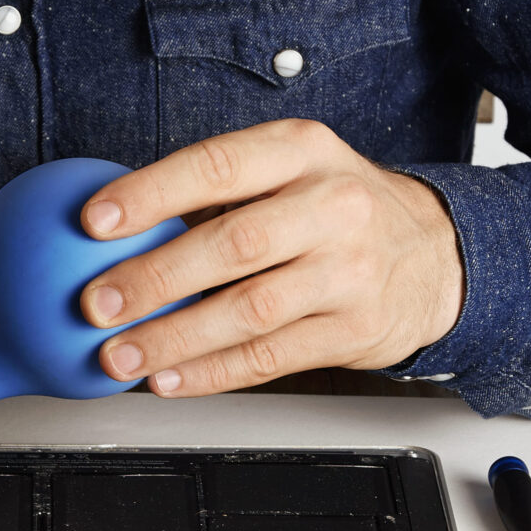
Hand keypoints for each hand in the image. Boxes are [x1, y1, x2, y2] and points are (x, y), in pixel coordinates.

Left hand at [78, 119, 463, 395]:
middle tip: (95, 303)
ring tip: (120, 355)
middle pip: (232, 244)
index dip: (151, 193)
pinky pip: (271, 358)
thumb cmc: (339, 210)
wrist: (437, 255)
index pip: (217, 166)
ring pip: (249, 311)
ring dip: (175, 339)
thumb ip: (216, 192)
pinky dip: (212, 373)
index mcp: (302, 152)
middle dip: (153, 278)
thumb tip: (114, 224)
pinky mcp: (354, 330)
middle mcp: (332, 206)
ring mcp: (349, 271)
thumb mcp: (291, 171)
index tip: (93, 221)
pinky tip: (170, 379)